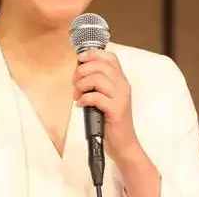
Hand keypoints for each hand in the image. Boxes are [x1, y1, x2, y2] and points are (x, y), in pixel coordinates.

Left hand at [73, 49, 141, 164]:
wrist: (123, 143)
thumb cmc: (110, 120)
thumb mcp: (105, 97)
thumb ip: (97, 84)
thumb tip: (79, 71)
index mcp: (121, 80)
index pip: (110, 58)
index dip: (93, 54)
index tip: (80, 59)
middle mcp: (123, 85)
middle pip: (100, 65)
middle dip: (82, 71)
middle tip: (75, 82)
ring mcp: (121, 97)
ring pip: (97, 79)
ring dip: (81, 85)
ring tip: (77, 95)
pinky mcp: (116, 109)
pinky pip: (96, 97)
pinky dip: (84, 99)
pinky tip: (81, 104)